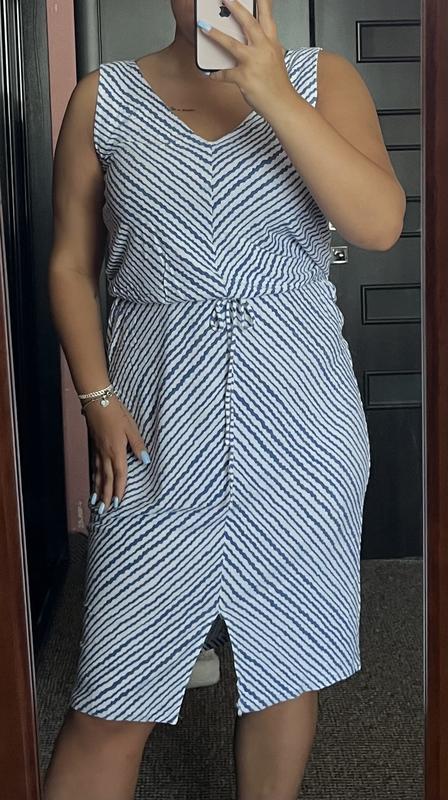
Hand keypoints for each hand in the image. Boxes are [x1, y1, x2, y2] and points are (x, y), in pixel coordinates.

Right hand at [83, 394, 149, 513]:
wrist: (97, 401)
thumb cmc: (116, 413)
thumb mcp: (131, 427)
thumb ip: (138, 445)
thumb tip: (145, 461)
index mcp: (117, 451)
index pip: (119, 475)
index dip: (119, 490)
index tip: (118, 504)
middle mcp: (106, 454)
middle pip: (106, 479)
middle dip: (105, 496)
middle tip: (104, 511)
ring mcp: (98, 451)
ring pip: (98, 475)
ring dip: (97, 490)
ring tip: (96, 503)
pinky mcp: (95, 446)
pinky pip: (94, 466)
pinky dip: (94, 477)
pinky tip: (94, 482)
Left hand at [197, 0, 294, 116]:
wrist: (282, 105)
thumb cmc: (278, 85)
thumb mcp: (275, 60)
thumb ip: (264, 47)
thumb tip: (251, 42)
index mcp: (271, 44)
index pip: (267, 16)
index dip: (262, 2)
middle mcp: (263, 49)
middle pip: (248, 23)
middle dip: (235, 8)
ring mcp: (254, 63)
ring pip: (231, 44)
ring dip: (215, 34)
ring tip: (204, 26)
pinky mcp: (244, 78)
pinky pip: (225, 74)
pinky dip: (217, 74)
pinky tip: (211, 74)